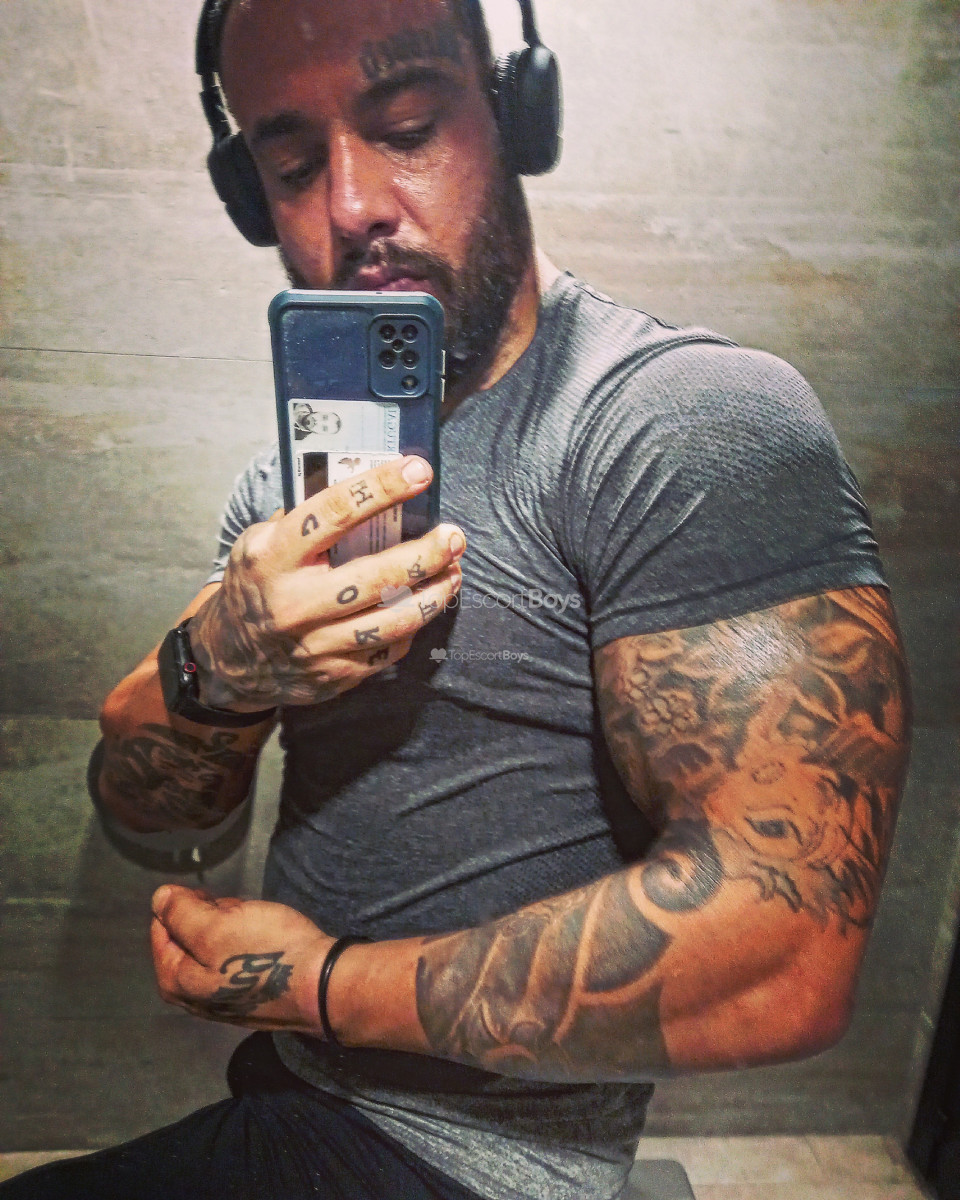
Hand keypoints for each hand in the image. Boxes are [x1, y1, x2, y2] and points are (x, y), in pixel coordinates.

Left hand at [150, 885, 331, 1030]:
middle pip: (188, 938)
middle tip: (239, 913)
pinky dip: (246, 945)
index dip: (185, 904)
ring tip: (257, 925)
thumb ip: (181, 912)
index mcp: (176, 981)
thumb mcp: (217, 925)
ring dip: (231, 928)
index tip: (213, 899)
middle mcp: (193, 997)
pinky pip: (235, 961)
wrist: (320, 986)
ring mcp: (222, 1000)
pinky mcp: (248, 997)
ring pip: (215, 947)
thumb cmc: (265, 953)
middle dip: (210, 917)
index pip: (162, 926)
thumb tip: (159, 899)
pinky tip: (266, 942)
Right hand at [187, 456, 463, 708]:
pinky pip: (388, 650)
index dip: (382, 488)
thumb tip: (366, 486)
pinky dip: (413, 626)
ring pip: (393, 620)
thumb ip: (303, 519)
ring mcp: (316, 645)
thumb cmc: (255, 585)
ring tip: (455, 571)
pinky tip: (425, 605)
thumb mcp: (258, 543)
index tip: (419, 471)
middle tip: (454, 536)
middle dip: (426, 553)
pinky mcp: (335, 675)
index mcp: (272, 558)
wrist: (229, 659)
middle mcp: (294, 603)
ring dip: (435, 594)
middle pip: (377, 577)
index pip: (334, 513)